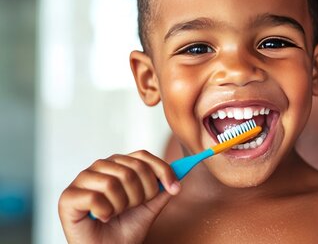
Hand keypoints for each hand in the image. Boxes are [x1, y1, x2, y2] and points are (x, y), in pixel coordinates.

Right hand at [58, 150, 179, 243]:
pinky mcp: (68, 196)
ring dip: (122, 205)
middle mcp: (101, 166)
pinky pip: (95, 198)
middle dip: (141, 196)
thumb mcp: (150, 207)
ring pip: (113, 183)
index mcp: (119, 164)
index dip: (162, 171)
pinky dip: (104, 212)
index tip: (175, 188)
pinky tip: (102, 218)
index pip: (143, 157)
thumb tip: (182, 171)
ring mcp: (83, 179)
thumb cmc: (126, 229)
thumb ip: (163, 188)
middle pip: (131, 170)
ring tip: (116, 214)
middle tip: (132, 209)